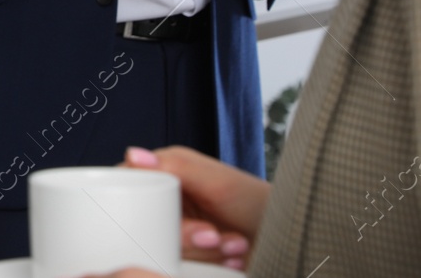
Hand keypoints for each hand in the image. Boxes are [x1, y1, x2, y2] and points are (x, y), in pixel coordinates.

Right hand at [122, 145, 269, 268]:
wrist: (289, 239)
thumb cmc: (258, 203)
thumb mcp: (218, 181)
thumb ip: (175, 166)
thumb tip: (133, 154)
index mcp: (166, 173)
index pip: (131, 188)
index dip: (144, 208)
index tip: (177, 222)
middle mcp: (166, 202)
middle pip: (147, 225)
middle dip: (186, 237)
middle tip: (212, 236)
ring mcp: (176, 231)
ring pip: (164, 249)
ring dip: (203, 253)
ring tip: (233, 245)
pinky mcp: (187, 256)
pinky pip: (178, 266)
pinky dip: (208, 265)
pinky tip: (230, 258)